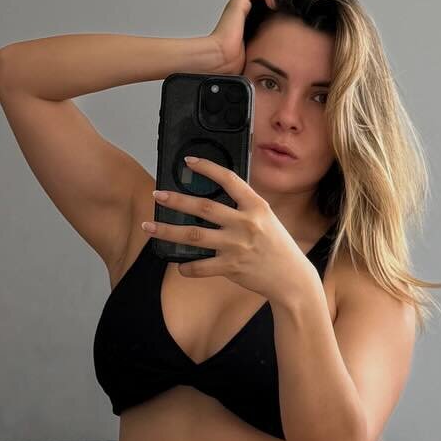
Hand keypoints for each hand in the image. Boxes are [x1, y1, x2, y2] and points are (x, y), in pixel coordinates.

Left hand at [143, 155, 316, 304]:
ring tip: (149, 227)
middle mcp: (245, 223)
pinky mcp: (232, 267)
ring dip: (167, 230)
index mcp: (256, 206)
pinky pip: (201, 266)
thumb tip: (216, 199)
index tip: (188, 162)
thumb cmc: (278, 247)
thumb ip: (244, 208)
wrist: (291, 278)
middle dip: (177, 199)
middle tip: (157, 195)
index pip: (228, 179)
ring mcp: (237, 245)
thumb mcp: (267, 219)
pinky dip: (187, 267)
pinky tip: (178, 265)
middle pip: (203, 207)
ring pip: (193, 235)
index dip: (207, 168)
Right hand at [206, 0, 276, 75]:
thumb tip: (274, 54)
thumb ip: (259, 43)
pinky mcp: (238, 4)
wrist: (220, 59)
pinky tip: (271, 4)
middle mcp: (237, 9)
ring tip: (273, 4)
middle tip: (273, 5)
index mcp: (238, 17)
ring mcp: (236, 5)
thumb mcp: (251, 49)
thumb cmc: (229, 58)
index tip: (275, 11)